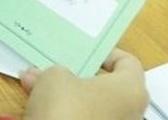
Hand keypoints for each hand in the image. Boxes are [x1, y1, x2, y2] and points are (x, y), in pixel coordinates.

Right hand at [20, 49, 147, 119]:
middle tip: (55, 68)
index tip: (87, 52)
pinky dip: (65, 114)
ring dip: (65, 96)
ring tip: (36, 85)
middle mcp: (131, 114)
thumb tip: (48, 76)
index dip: (106, 54)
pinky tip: (38, 108)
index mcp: (131, 90)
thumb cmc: (65, 109)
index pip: (128, 63)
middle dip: (76, 77)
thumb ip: (55, 71)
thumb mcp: (54, 76)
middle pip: (106, 88)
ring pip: (90, 107)